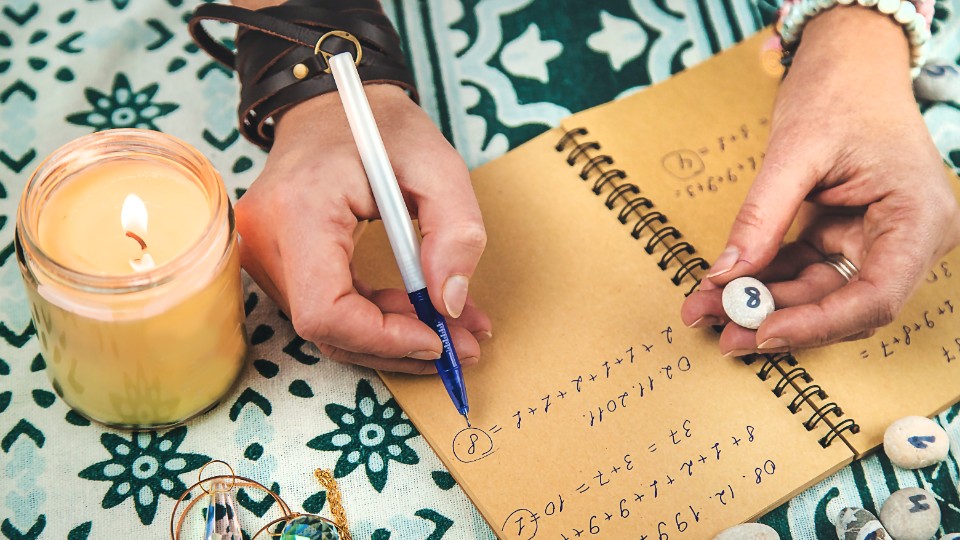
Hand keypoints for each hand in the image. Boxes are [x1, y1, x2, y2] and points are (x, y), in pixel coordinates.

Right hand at [236, 84, 490, 372]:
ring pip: (328, 329)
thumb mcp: (438, 165)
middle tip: (462, 343)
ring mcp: (263, 254)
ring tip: (450, 326)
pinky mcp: (275, 262)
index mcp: (301, 209)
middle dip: (399, 346)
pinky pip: (325, 310)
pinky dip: (375, 321)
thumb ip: (456, 231)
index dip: (383, 339)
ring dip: (392, 338)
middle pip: (327, 329)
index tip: (438, 337)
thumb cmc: (381, 128)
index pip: (325, 310)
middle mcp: (266, 238)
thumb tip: (450, 303)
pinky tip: (417, 313)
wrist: (331, 107)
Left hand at [681, 6, 959, 354]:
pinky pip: (807, 271)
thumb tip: (724, 275)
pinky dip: (766, 279)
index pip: (875, 297)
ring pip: (820, 294)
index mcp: (918, 219)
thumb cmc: (840, 92)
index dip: (816, 325)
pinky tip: (722, 286)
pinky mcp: (848, 236)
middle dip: (776, 317)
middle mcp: (908, 240)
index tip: (759, 332)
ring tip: (704, 307)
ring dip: (762, 302)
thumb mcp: (795, 150)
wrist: (851, 62)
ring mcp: (878, 241)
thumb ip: (762, 216)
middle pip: (844, 304)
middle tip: (715, 327)